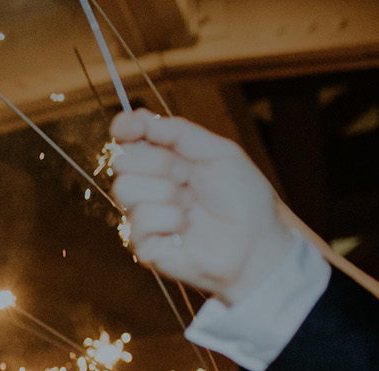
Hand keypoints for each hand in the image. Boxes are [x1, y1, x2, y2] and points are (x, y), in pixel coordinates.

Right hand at [109, 112, 294, 303]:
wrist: (256, 242)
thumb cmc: (243, 199)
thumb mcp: (219, 152)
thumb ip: (180, 133)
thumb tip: (140, 118)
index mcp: (163, 159)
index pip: (127, 137)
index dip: (124, 127)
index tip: (132, 126)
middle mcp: (148, 185)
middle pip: (121, 161)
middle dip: (158, 163)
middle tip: (187, 176)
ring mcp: (142, 215)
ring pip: (125, 189)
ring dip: (166, 193)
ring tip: (190, 204)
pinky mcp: (142, 245)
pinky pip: (140, 220)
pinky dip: (170, 219)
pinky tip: (186, 227)